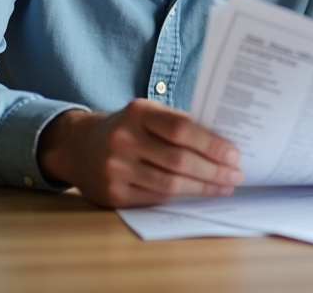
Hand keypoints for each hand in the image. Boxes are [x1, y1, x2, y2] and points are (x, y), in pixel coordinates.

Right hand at [36, 99, 243, 208]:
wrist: (78, 146)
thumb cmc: (126, 127)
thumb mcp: (148, 113)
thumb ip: (179, 123)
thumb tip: (223, 143)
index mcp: (137, 112)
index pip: (181, 129)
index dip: (211, 144)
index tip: (234, 154)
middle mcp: (123, 140)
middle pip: (178, 161)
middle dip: (213, 170)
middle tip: (235, 174)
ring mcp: (116, 169)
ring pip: (169, 184)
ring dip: (202, 188)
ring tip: (224, 186)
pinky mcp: (113, 194)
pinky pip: (155, 199)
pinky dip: (181, 198)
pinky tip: (197, 194)